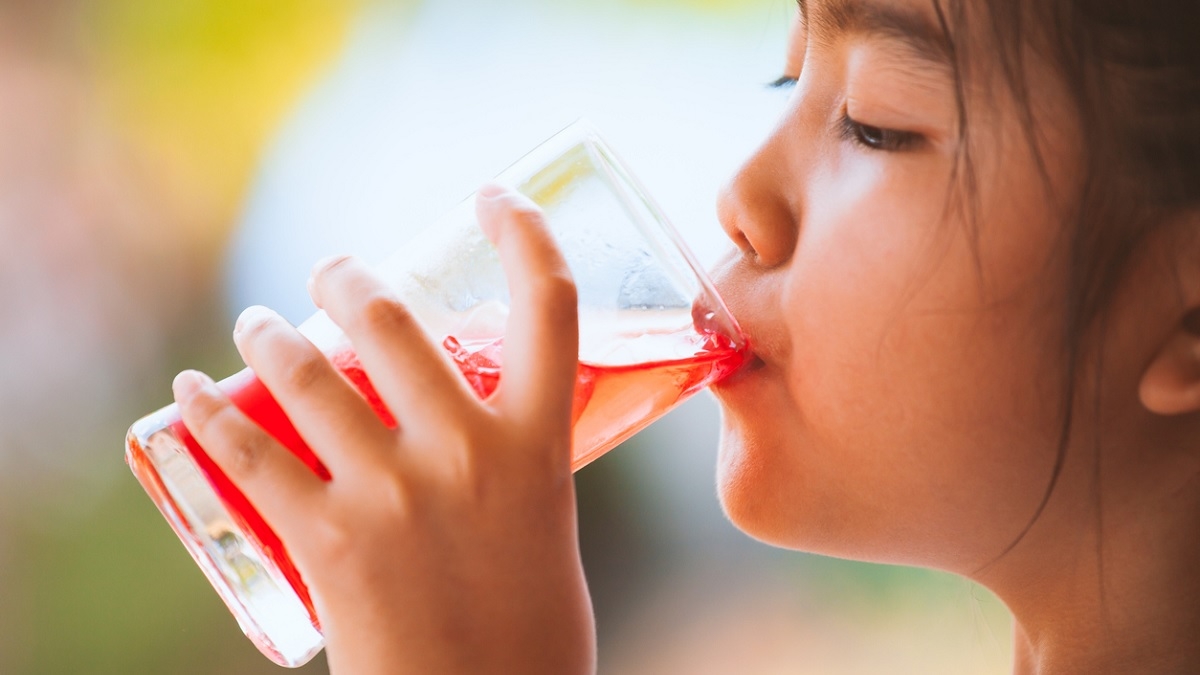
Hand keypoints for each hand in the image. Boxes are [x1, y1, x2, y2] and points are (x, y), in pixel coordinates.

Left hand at [171, 185, 595, 673]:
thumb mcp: (543, 524)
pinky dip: (209, 414)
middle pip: (397, 322)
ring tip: (252, 322)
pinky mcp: (330, 541)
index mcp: (540, 446)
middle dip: (350, 278)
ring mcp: (396, 494)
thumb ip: (510, 468)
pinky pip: (252, 457)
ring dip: (267, 333)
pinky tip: (189, 393)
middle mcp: (469, 454)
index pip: (551, 307)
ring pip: (312, 374)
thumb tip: (468, 435)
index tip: (497, 198)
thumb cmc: (531, 630)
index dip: (526, 233)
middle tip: (333, 274)